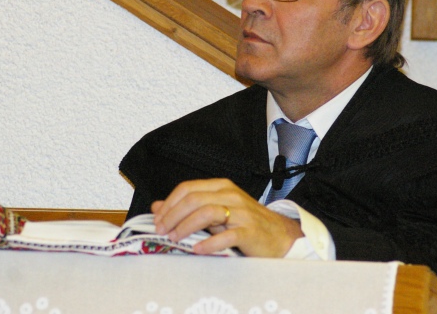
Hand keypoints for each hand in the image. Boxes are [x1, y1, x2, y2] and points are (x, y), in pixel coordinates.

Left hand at [151, 178, 303, 257]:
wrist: (279, 235)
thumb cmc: (245, 223)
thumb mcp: (216, 210)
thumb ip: (188, 207)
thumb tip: (157, 207)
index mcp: (222, 187)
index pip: (188, 188)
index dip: (169, 203)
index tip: (157, 219)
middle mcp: (231, 195)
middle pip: (194, 199)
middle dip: (173, 215)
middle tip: (162, 230)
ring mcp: (241, 213)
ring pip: (208, 213)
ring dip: (186, 226)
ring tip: (175, 239)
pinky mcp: (249, 231)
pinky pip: (227, 235)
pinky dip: (209, 243)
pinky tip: (198, 249)